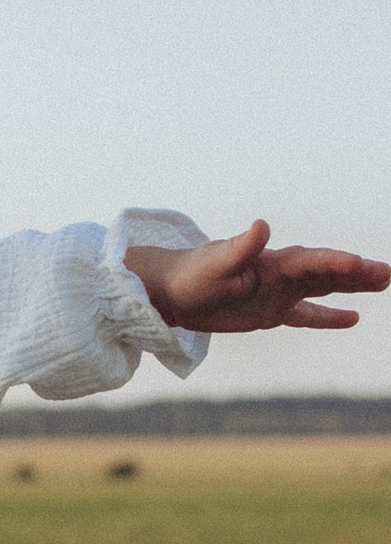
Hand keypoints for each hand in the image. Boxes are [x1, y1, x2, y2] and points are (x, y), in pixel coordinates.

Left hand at [126, 223, 388, 336]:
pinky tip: (353, 319)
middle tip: (387, 274)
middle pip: (328, 272)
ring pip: (324, 289)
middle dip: (358, 273)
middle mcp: (282, 274)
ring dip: (353, 287)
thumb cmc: (192, 274)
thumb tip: (261, 224)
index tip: (360, 265)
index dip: (335, 263)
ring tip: (383, 283)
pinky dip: (329, 317)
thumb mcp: (216, 263)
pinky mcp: (272, 312)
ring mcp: (280, 292)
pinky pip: (306, 314)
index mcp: (272, 262)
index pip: (311, 261)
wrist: (173, 291)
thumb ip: (241, 247)